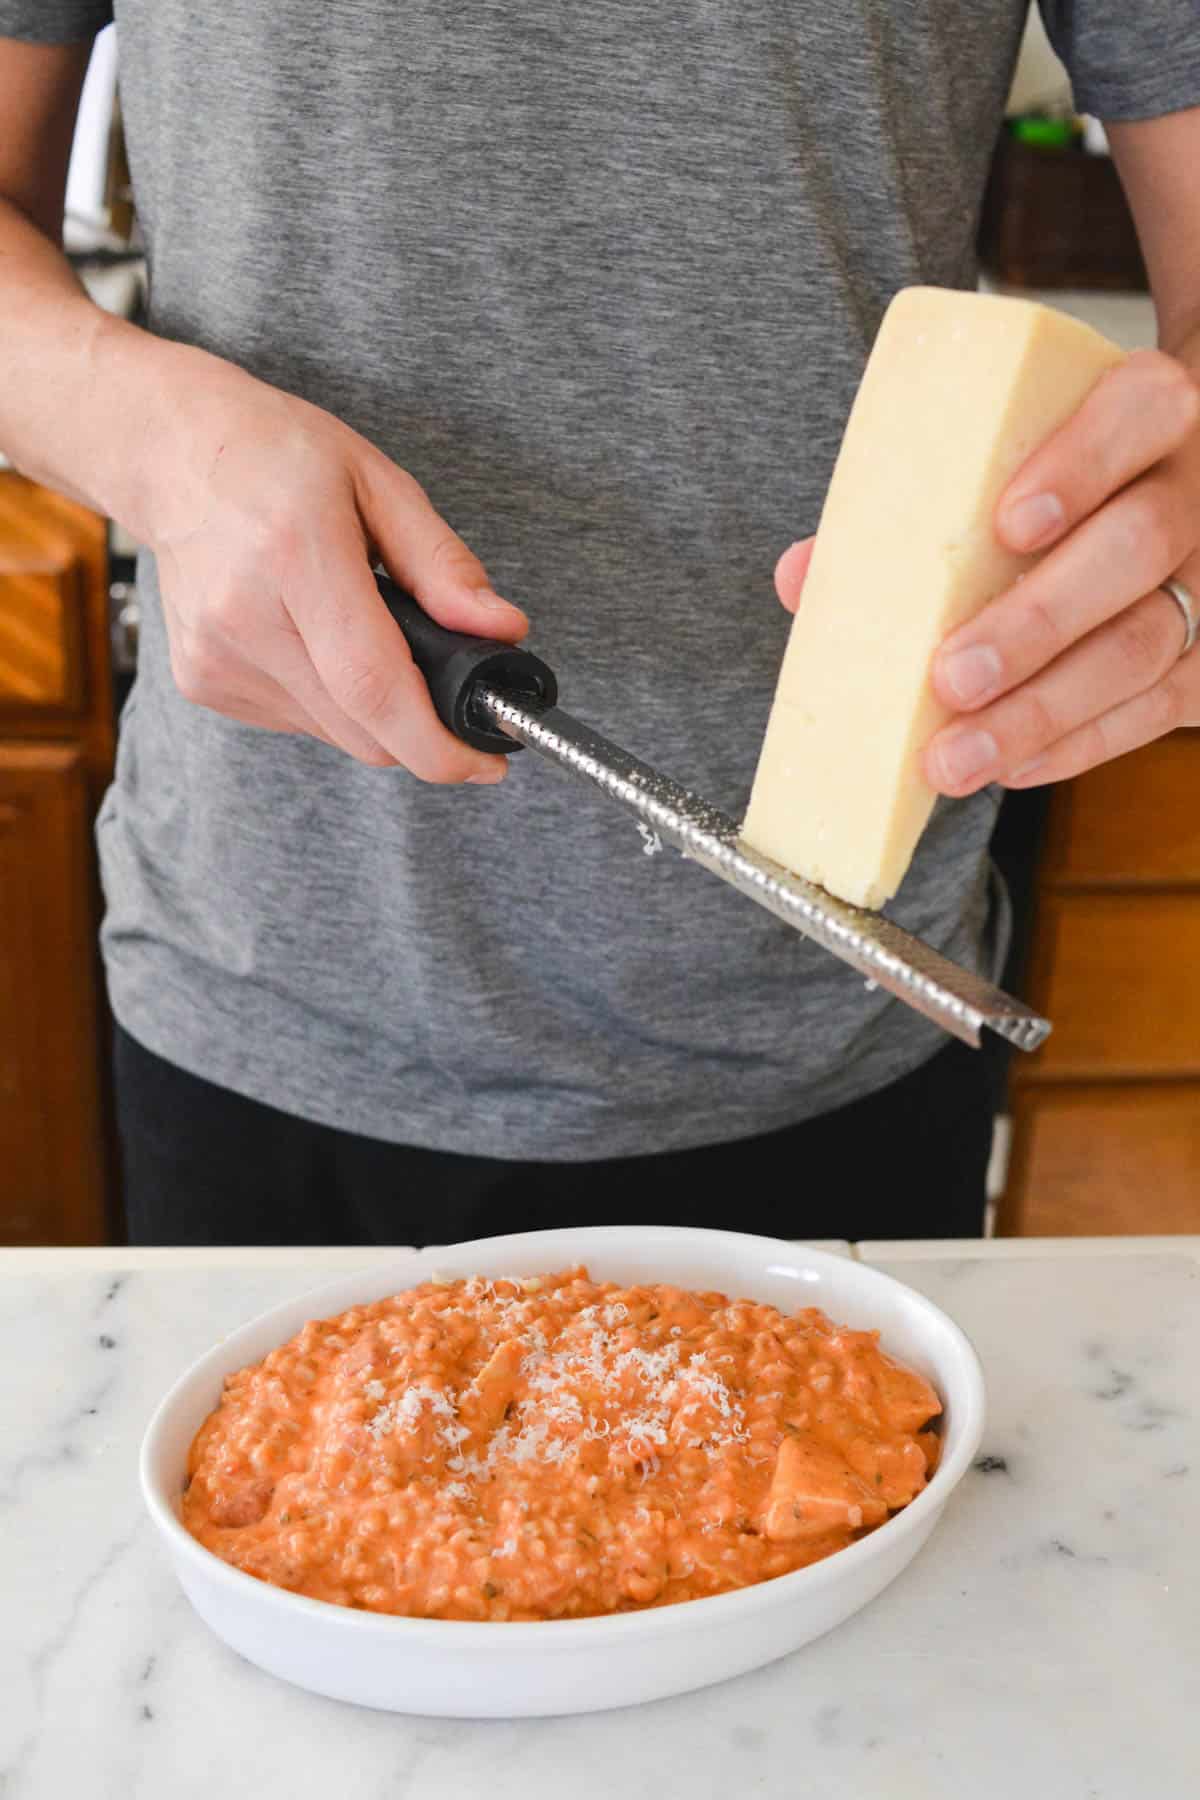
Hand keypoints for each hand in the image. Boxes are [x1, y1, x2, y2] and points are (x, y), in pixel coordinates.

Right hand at [137, 344, 526, 782]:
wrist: (170, 455)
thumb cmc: (277, 456)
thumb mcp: (378, 483)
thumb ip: (444, 566)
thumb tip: (502, 631)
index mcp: (295, 555)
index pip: (373, 686)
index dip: (438, 743)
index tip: (487, 762)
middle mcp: (244, 617)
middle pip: (362, 729)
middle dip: (421, 728)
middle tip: (447, 686)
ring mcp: (215, 658)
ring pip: (336, 734)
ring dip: (373, 709)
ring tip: (361, 630)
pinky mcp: (202, 682)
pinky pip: (299, 722)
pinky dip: (331, 699)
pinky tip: (314, 637)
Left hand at [925, 349, 1199, 793]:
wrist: (1163, 485)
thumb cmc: (1057, 472)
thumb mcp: (1003, 457)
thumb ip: (911, 502)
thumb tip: (804, 576)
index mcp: (1148, 411)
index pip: (1135, 414)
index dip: (1078, 466)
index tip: (1007, 525)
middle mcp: (1195, 489)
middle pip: (1138, 547)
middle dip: (1038, 621)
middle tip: (951, 677)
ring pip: (1147, 644)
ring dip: (1043, 711)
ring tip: (956, 755)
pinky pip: (1155, 709)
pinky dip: (1075, 745)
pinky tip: (1008, 767)